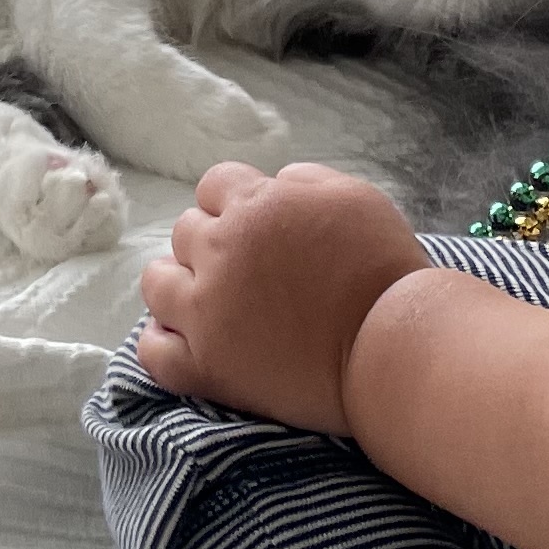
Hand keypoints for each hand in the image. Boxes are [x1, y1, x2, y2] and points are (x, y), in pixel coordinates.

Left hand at [135, 161, 429, 435]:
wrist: (395, 348)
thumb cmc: (386, 271)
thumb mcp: (356, 197)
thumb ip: (304, 181)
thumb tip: (275, 182)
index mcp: (254, 206)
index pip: (214, 185)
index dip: (235, 205)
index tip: (258, 231)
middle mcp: (220, 252)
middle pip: (185, 232)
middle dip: (211, 245)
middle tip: (248, 273)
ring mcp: (206, 313)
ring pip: (157, 284)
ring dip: (179, 287)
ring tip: (210, 306)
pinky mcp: (206, 367)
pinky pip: (153, 352)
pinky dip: (163, 345)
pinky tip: (187, 343)